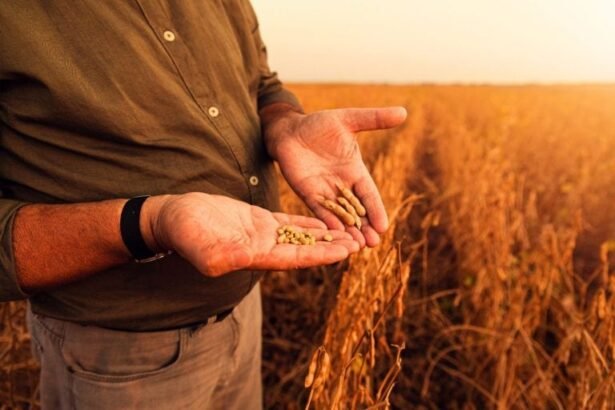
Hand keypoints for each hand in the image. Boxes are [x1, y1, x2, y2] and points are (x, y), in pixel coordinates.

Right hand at [142, 193, 358, 276]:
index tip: (344, 252)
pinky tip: (323, 219)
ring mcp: (261, 234)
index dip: (320, 255)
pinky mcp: (257, 221)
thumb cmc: (184, 232)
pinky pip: (288, 222)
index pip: (295, 258)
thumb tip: (246, 257)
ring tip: (349, 230)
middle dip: (330, 246)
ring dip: (324, 234)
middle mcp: (263, 248)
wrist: (174, 217)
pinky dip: (306, 221)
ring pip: (299, 235)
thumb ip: (224, 253)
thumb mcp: (202, 244)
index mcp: (254, 256)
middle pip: (304, 248)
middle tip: (359, 241)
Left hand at [262, 105, 406, 246]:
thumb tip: (403, 112)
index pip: (369, 195)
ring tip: (356, 247)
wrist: (290, 129)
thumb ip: (374, 119)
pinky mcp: (307, 193)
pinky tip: (333, 234)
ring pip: (339, 215)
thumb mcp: (348, 119)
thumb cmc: (319, 124)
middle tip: (373, 245)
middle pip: (357, 211)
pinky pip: (319, 211)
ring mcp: (324, 191)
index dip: (376, 210)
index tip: (384, 227)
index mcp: (355, 171)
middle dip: (365, 228)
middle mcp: (342, 185)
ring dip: (348, 230)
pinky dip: (327, 222)